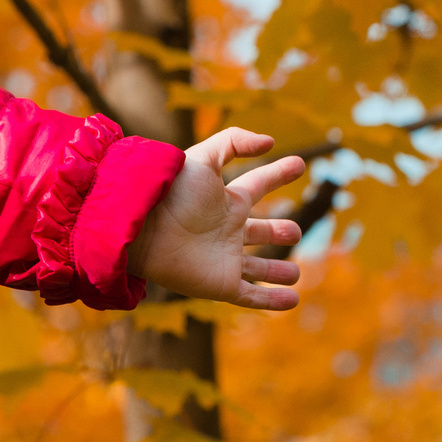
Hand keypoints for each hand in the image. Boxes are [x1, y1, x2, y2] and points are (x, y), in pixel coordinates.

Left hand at [128, 128, 306, 310]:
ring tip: (295, 274)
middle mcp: (226, 230)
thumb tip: (271, 141)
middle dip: (279, 232)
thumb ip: (235, 141)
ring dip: (277, 272)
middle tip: (294, 232)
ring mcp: (224, 259)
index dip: (278, 173)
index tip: (299, 163)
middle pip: (260, 231)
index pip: (258, 185)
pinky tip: (292, 300)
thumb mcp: (203, 158)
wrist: (142, 228)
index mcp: (225, 201)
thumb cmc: (170, 192)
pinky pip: (251, 296)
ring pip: (257, 268)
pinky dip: (272, 301)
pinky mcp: (221, 285)